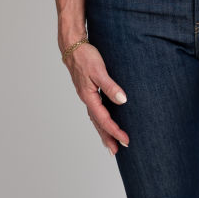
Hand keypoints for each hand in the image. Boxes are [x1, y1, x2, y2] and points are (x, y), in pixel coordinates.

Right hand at [61, 38, 128, 154]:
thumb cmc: (86, 56)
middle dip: (108, 137)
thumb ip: (110, 86)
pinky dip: (100, 120)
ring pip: (95, 118)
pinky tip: (105, 122)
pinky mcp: (88, 91)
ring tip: (111, 143)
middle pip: (98, 123)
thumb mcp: (99, 70)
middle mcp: (87, 99)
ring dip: (103, 131)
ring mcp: (87, 96)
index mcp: (89, 96)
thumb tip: (122, 100)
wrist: (73, 46)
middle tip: (117, 151)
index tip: (125, 140)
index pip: (104, 119)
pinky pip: (95, 110)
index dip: (115, 131)